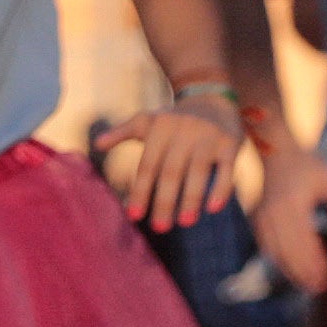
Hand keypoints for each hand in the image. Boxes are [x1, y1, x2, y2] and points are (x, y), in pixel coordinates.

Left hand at [98, 102, 244, 232]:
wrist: (211, 98)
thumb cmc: (173, 119)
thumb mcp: (146, 121)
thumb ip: (122, 132)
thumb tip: (96, 144)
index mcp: (159, 130)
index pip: (148, 166)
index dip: (141, 191)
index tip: (134, 216)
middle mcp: (183, 132)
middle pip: (171, 172)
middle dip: (165, 202)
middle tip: (160, 227)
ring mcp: (208, 137)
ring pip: (198, 173)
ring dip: (191, 199)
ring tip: (185, 223)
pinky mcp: (230, 143)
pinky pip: (226, 169)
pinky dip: (221, 189)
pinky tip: (213, 209)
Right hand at [251, 137, 326, 295]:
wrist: (276, 154)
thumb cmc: (305, 166)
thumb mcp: (326, 176)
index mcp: (293, 204)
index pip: (305, 240)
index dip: (314, 261)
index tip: (325, 276)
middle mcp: (276, 213)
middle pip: (289, 250)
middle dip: (304, 272)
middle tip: (318, 288)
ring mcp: (265, 217)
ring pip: (277, 251)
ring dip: (291, 271)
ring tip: (305, 286)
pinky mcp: (259, 219)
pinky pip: (266, 245)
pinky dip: (277, 261)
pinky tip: (287, 271)